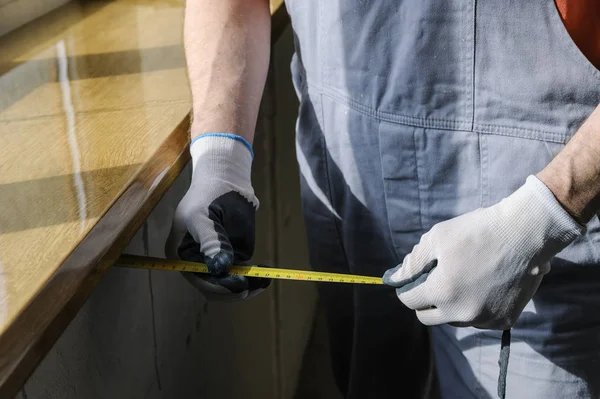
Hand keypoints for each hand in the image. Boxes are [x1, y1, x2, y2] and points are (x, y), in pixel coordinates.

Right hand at [166, 133, 269, 300]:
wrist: (226, 180)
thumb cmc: (208, 195)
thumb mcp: (203, 216)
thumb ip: (212, 241)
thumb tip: (221, 266)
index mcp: (181, 254)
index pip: (197, 278)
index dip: (217, 285)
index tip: (237, 285)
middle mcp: (197, 261)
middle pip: (214, 286)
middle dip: (234, 288)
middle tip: (253, 285)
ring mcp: (217, 259)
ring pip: (230, 283)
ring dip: (247, 285)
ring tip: (264, 281)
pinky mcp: (234, 255)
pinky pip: (243, 272)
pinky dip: (254, 276)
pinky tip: (267, 275)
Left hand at [383, 176, 583, 328]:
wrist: (526, 233)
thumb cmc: (478, 231)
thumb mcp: (437, 238)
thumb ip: (413, 262)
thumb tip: (395, 278)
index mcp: (442, 292)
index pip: (410, 301)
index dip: (406, 288)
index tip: (411, 279)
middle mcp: (462, 312)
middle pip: (428, 317)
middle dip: (424, 301)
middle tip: (432, 281)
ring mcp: (484, 319)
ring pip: (453, 320)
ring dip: (449, 305)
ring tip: (461, 280)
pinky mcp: (504, 321)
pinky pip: (478, 320)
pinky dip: (474, 308)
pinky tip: (482, 287)